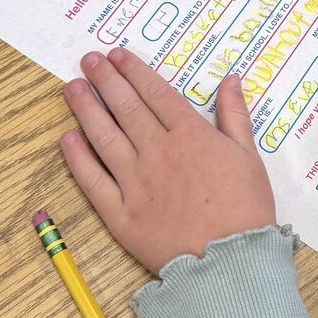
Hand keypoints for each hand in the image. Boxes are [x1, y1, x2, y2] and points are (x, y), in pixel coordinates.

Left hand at [59, 48, 275, 273]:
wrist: (229, 262)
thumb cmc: (246, 210)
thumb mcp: (250, 157)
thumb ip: (235, 117)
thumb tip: (230, 80)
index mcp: (190, 135)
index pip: (155, 94)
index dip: (134, 71)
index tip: (116, 55)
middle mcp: (157, 152)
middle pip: (125, 108)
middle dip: (105, 80)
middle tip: (87, 60)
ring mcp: (134, 182)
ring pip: (103, 137)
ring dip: (85, 109)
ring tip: (71, 88)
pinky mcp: (120, 213)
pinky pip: (92, 180)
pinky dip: (77, 158)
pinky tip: (67, 139)